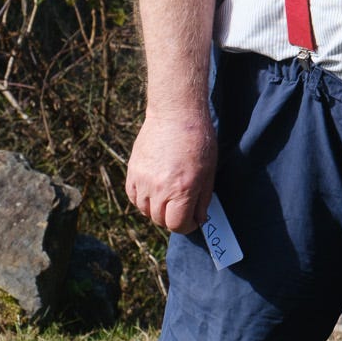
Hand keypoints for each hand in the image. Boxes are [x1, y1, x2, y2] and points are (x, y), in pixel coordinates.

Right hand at [125, 108, 216, 233]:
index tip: (192, 220)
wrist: (176, 114)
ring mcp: (143, 180)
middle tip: (182, 209)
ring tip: (169, 198)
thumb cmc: (198, 140)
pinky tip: (154, 191)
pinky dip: (142, 199)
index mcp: (182, 189)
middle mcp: (159, 188)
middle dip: (173, 219)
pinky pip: (133, 197)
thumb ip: (203, 199)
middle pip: (160, 220)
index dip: (186, 226)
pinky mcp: (132, 171)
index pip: (177, 224)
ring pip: (145, 210)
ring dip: (157, 210)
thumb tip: (199, 219)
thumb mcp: (209, 171)